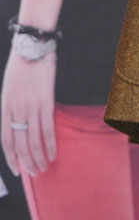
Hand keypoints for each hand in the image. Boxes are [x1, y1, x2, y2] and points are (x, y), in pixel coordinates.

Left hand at [1, 48, 56, 176]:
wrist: (33, 46)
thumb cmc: (22, 65)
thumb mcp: (9, 87)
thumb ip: (12, 106)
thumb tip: (18, 123)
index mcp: (5, 106)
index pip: (6, 139)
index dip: (10, 158)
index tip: (17, 170)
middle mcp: (15, 109)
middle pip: (20, 144)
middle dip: (26, 162)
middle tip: (35, 173)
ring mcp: (30, 106)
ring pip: (33, 140)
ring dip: (38, 158)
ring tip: (44, 168)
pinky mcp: (45, 100)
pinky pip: (47, 128)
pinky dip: (49, 144)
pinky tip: (53, 154)